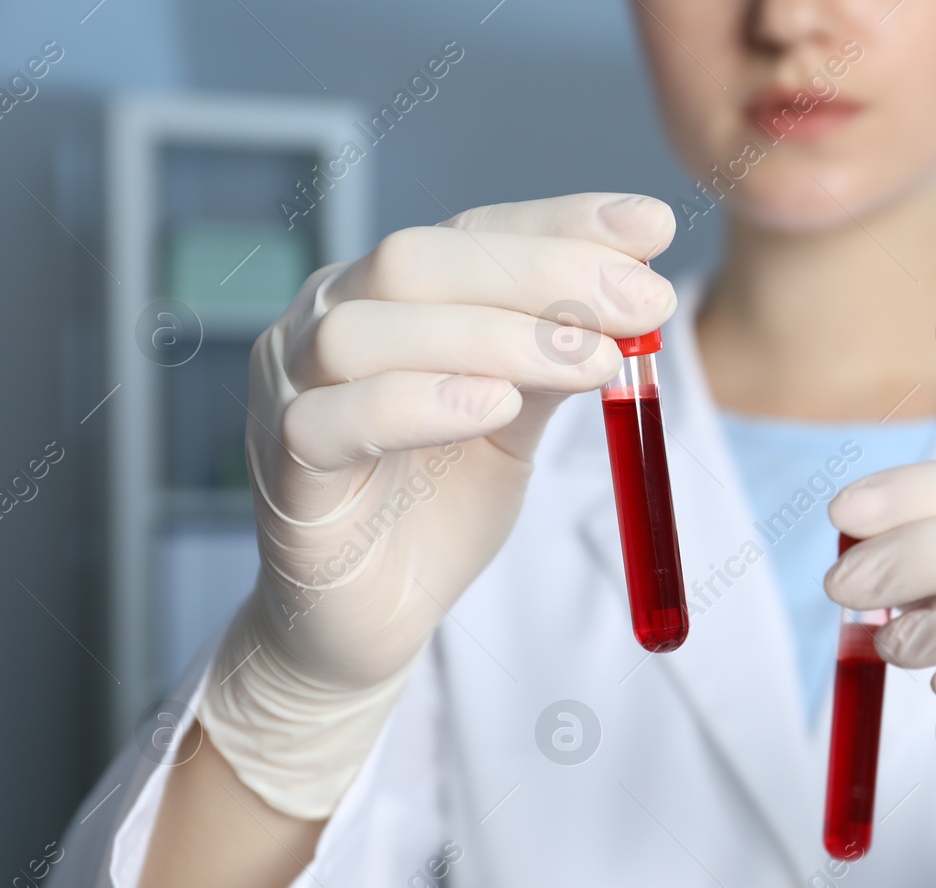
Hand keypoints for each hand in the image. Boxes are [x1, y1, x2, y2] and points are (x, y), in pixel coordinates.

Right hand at [201, 193, 676, 818]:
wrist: (372, 616)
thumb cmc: (437, 504)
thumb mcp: (517, 420)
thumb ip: (556, 361)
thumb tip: (637, 295)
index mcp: (388, 296)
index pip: (473, 230)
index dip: (562, 223)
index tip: (653, 227)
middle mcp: (326, 320)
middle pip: (417, 260)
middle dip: (542, 272)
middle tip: (642, 302)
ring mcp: (291, 389)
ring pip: (369, 331)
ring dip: (492, 335)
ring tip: (588, 361)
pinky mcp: (283, 467)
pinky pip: (333, 421)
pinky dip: (418, 403)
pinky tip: (492, 406)